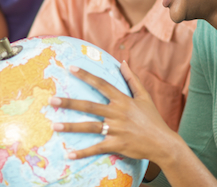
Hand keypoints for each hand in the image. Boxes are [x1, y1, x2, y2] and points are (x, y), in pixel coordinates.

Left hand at [49, 61, 176, 161]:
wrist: (163, 143)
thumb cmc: (153, 119)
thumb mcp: (144, 97)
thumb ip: (132, 79)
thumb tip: (123, 62)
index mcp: (122, 100)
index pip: (101, 84)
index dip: (85, 75)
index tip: (70, 68)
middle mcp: (117, 113)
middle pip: (89, 106)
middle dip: (70, 102)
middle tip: (52, 100)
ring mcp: (116, 129)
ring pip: (89, 127)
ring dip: (71, 126)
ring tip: (54, 125)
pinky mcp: (116, 144)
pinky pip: (96, 148)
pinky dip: (82, 152)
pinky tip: (69, 154)